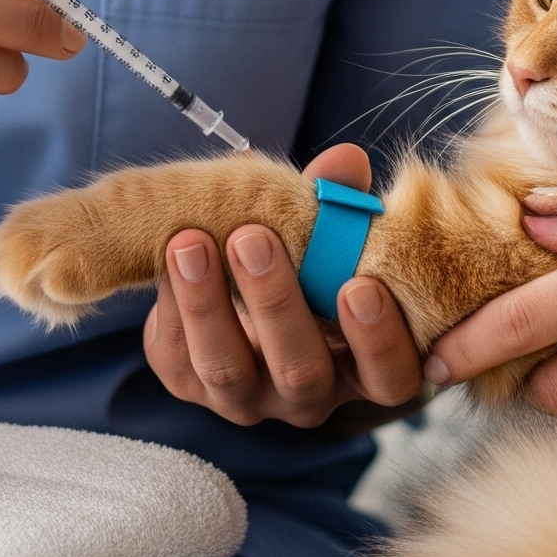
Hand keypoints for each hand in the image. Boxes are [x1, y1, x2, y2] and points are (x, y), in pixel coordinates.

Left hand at [142, 143, 423, 429]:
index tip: (360, 286)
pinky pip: (176, 354)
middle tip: (253, 238)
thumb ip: (339, 202)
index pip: (390, 375)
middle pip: (300, 371)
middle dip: (275, 303)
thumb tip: (346, 161)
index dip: (380, 340)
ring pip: (226, 369)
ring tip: (189, 241)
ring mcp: (246, 396)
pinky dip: (170, 303)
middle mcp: (307, 393)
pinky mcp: (189, 383)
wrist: (232, 290)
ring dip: (206, 303)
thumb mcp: (325, 234)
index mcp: (361, 364)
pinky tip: (165, 257)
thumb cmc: (302, 263)